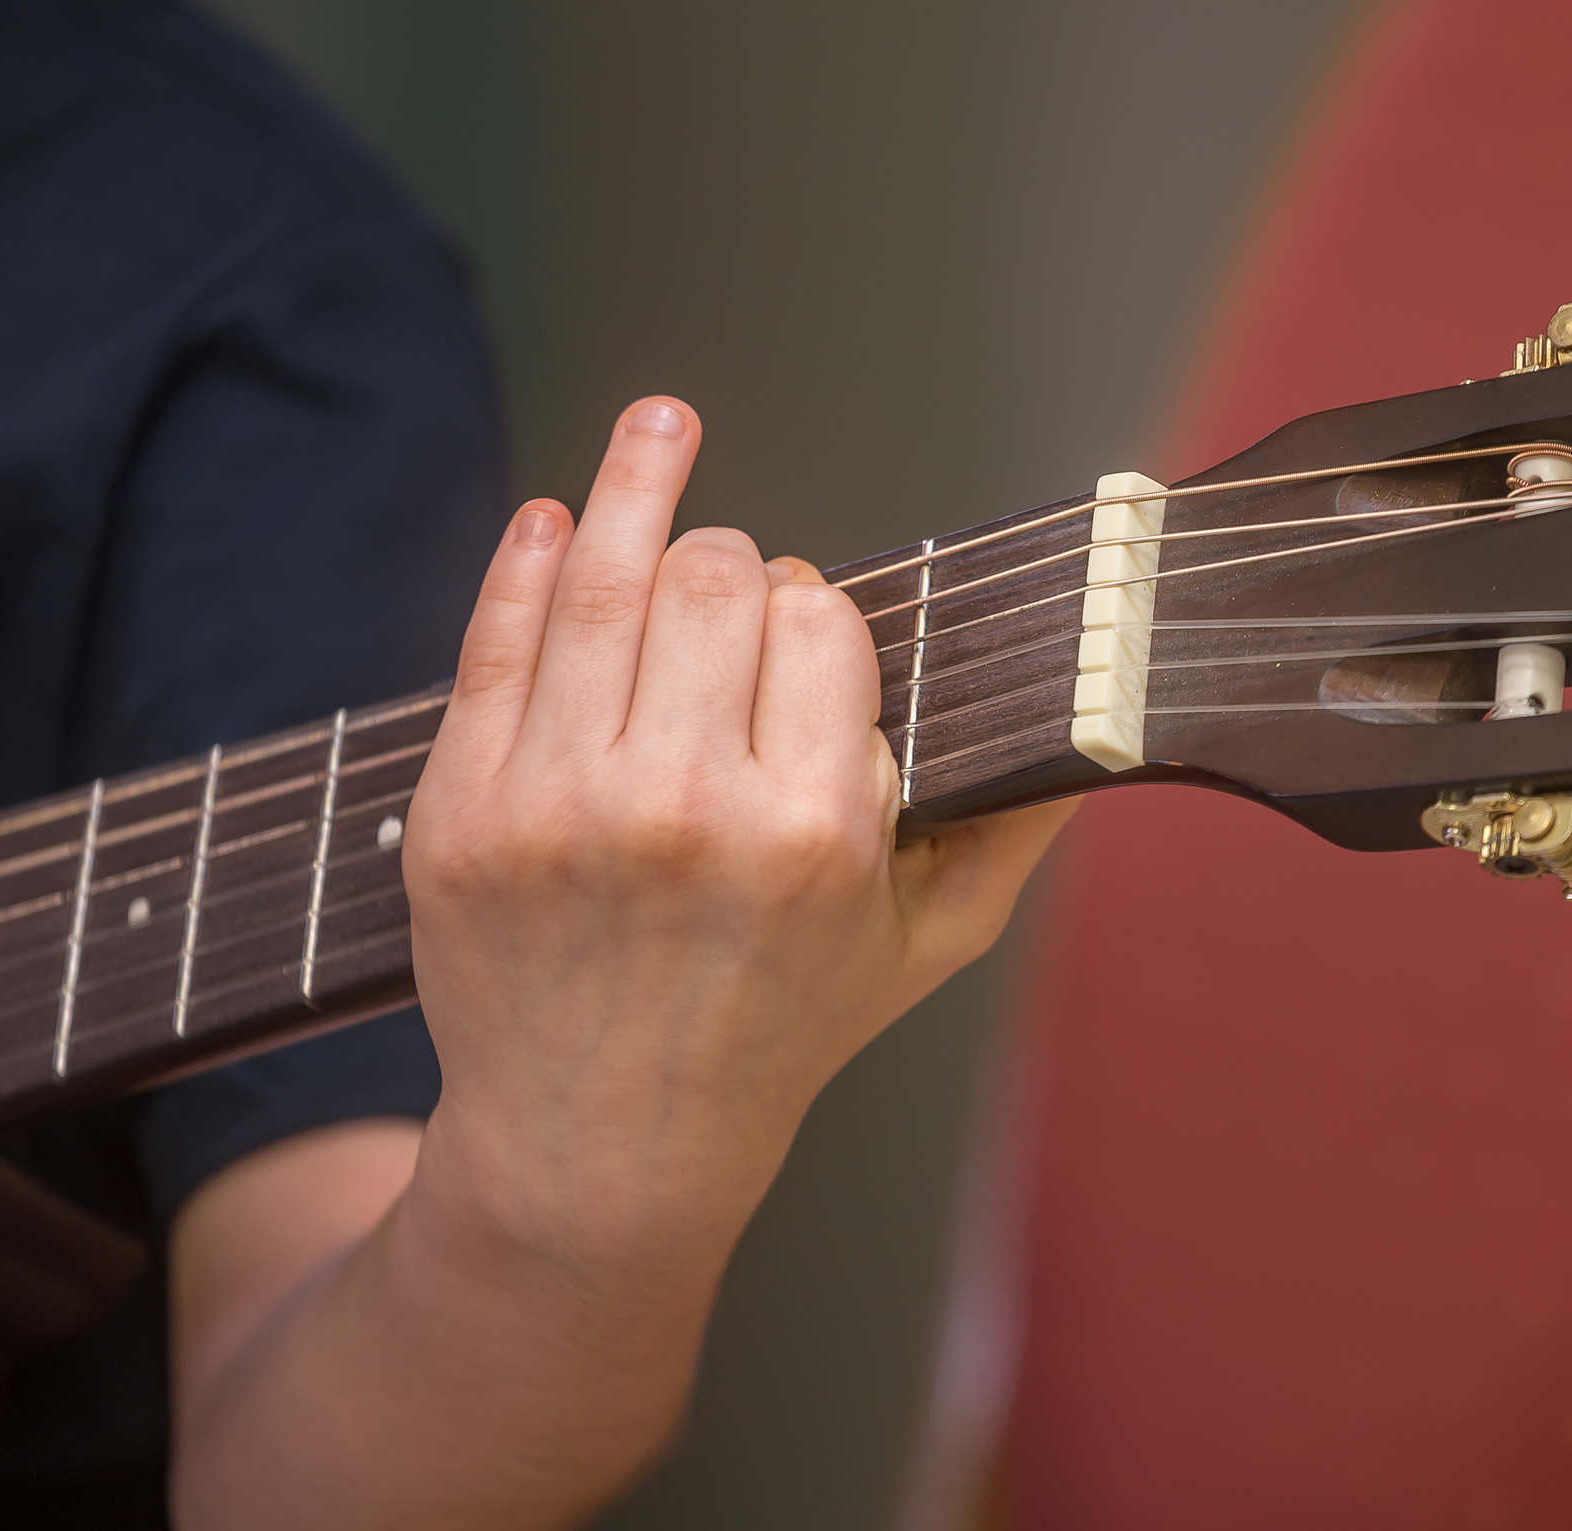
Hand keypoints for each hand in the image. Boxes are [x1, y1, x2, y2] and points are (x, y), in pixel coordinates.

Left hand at [400, 396, 1073, 1280]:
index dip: (821, 609)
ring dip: (635, 485)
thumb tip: (1110, 713)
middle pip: (714, 578)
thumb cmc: (780, 1033)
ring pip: (604, 580)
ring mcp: (557, 808)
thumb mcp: (925, 944)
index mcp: (815, 831)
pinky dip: (529, 558)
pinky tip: (559, 514)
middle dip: (736, 567)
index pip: (823, 618)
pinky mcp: (461, 814)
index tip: (811, 635)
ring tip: (661, 422)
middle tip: (735, 601)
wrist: (601, 1149)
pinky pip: (493, 640)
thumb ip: (1013, 822)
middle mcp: (685, 810)